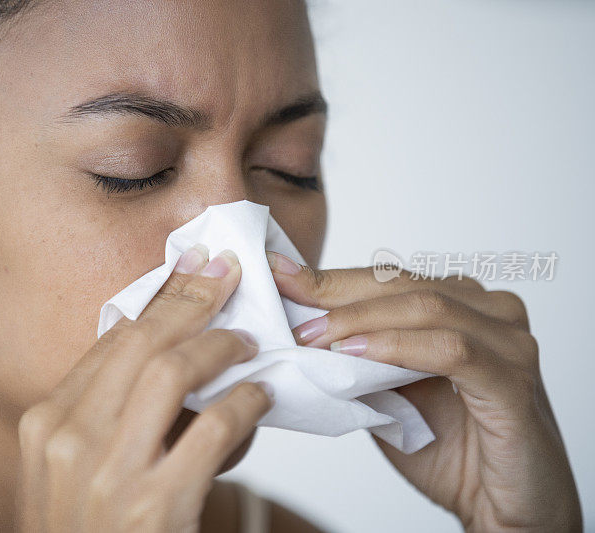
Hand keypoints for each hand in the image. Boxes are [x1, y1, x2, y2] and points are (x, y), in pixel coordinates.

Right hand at [16, 245, 271, 531]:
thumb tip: (168, 346)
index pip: (111, 339)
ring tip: (248, 341)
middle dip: (192, 299)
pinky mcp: (155, 508)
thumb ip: (106, 412)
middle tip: (228, 276)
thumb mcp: (74, 469)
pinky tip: (258, 395)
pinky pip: (213, 429)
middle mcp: (68, 442)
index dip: (159, 298)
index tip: (191, 271)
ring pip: (174, 371)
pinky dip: (244, 402)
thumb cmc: (91, 532)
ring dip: (220, 345)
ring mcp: (108, 476)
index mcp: (46, 423)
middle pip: (141, 341)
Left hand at [266, 251, 581, 531]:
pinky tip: (356, 353)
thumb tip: (300, 330)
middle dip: (336, 292)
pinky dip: (397, 347)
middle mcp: (490, 312)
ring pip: (426, 307)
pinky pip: (451, 350)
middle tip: (286, 302)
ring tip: (312, 336)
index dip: (330, 277)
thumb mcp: (389, 393)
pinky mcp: (513, 381)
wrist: (499, 508)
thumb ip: (360, 357)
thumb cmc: (449, 450)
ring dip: (359, 320)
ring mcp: (508, 343)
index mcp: (462, 306)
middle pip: (402, 285)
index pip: (388, 279)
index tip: (279, 272)